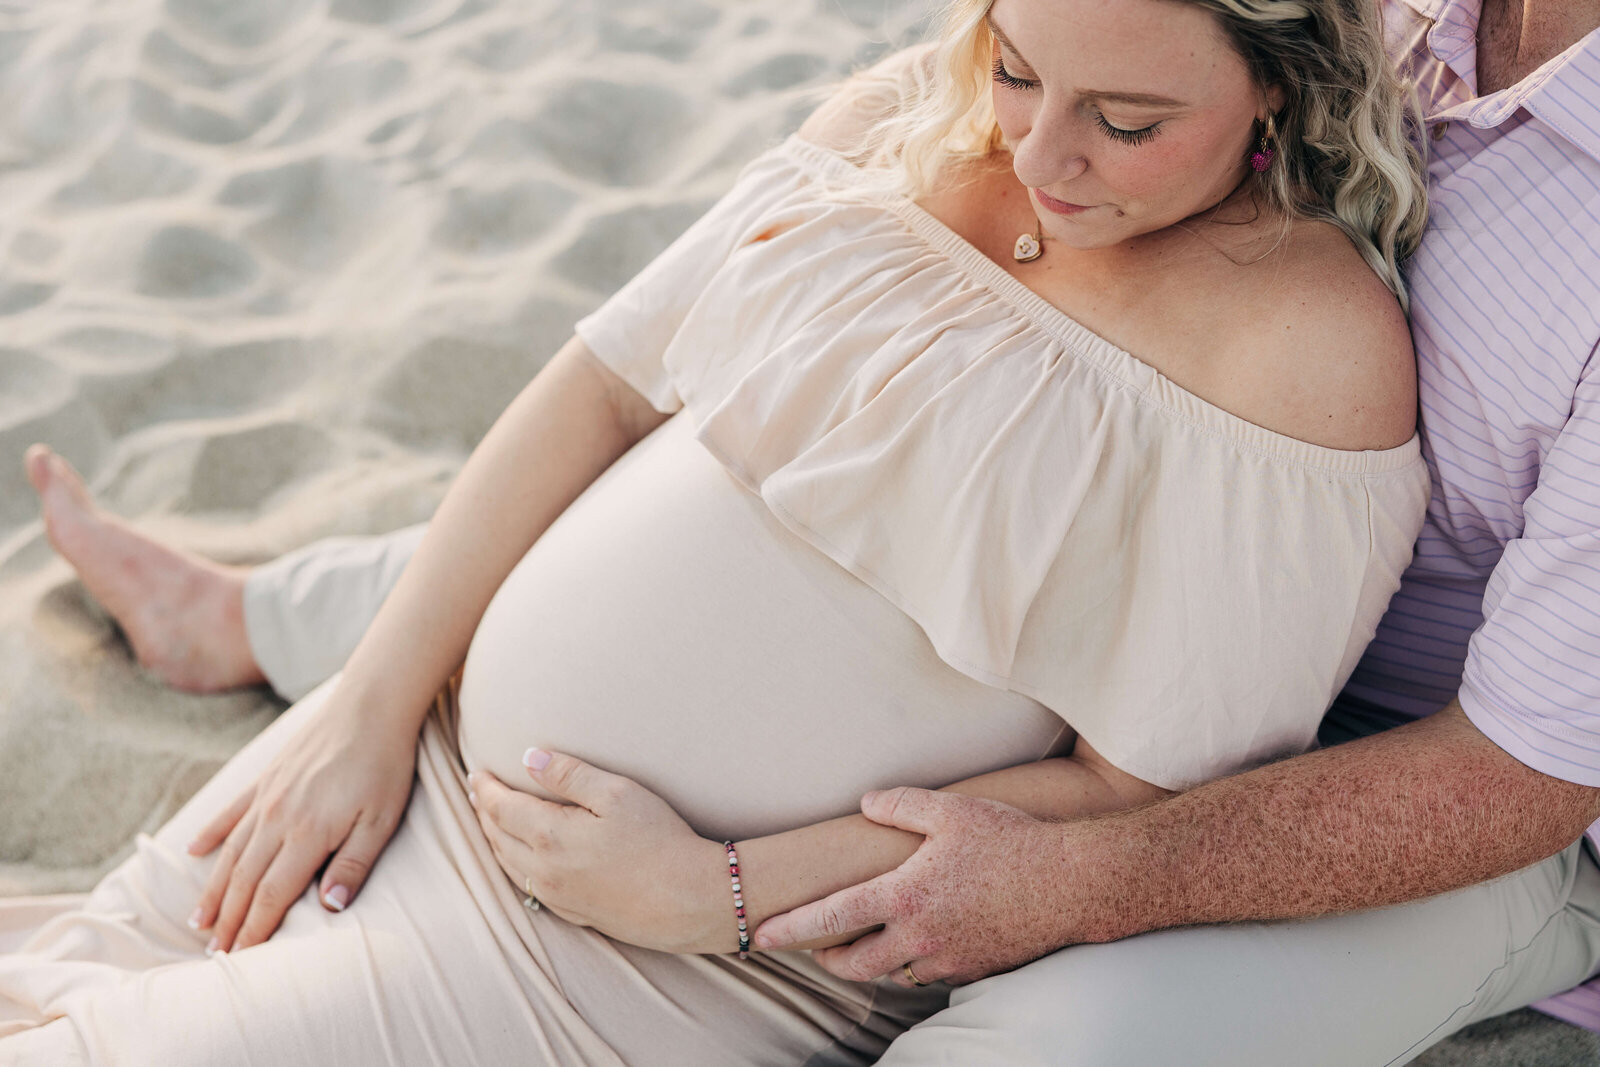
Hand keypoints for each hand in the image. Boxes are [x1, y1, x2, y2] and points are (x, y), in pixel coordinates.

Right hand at [186, 687, 417, 951]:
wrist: (371, 705)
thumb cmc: (384, 765)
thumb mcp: (381, 821)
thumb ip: (353, 865)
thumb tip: (328, 909)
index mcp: (306, 834)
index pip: (272, 895)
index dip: (254, 930)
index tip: (239, 958)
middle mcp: (276, 817)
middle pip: (245, 880)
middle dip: (228, 919)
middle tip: (212, 952)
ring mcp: (267, 795)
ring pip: (232, 851)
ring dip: (214, 888)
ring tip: (198, 920)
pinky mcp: (267, 775)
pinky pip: (231, 811)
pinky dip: (211, 833)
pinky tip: (194, 851)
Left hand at [468, 750, 731, 953]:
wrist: (690, 900)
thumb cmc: (660, 840)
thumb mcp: (617, 793)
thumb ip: (568, 774)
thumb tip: (527, 757)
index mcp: (550, 837)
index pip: (501, 808)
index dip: (484, 788)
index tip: (475, 772)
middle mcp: (544, 871)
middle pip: (498, 837)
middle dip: (484, 812)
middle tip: (476, 792)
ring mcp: (558, 897)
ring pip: (509, 865)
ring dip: (494, 840)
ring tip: (490, 821)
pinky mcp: (575, 914)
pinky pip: (527, 887)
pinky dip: (513, 865)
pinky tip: (520, 859)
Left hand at [752, 788, 1072, 985]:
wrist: (1071, 884)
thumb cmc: (1011, 840)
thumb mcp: (951, 810)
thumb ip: (901, 804)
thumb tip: (866, 801)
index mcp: (904, 895)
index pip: (831, 917)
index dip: (791, 928)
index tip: (759, 936)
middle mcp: (920, 935)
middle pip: (856, 964)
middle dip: (829, 959)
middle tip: (815, 949)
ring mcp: (947, 957)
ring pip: (893, 972)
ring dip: (873, 962)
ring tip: (865, 942)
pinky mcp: (974, 968)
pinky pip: (929, 974)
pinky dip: (913, 963)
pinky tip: (917, 944)